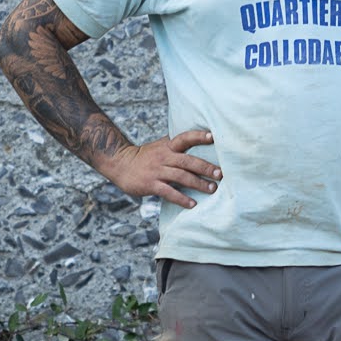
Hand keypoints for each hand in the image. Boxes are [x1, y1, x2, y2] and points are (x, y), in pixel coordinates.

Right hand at [104, 128, 220, 209]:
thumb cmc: (146, 156)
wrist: (120, 164)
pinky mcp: (151, 185)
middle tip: (220, 174)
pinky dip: (182, 199)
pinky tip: (192, 204)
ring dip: (198, 184)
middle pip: (188, 161)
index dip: (198, 136)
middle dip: (205, 167)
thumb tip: (200, 142)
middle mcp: (164, 157)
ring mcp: (157, 171)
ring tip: (212, 189)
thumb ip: (177, 146)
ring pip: (181, 177)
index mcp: (168, 146)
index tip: (213, 137)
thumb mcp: (160, 146)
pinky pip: (169, 192)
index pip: (184, 138)